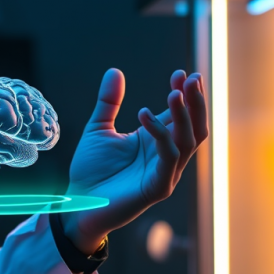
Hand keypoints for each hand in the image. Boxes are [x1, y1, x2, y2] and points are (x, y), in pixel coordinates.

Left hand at [63, 69, 207, 253]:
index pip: (180, 115)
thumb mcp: (98, 129)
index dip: (184, 94)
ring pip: (187, 141)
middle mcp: (166, 157)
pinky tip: (144, 115)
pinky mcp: (158, 188)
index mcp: (156, 142)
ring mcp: (165, 173)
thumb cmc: (90, 171)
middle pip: (194, 127)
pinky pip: (168, 158)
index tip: (180, 73)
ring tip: (173, 93)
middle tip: (190, 78)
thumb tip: (114, 71)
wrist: (77, 202)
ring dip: (183, 116)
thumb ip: (109, 102)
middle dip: (195, 102)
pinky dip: (161, 135)